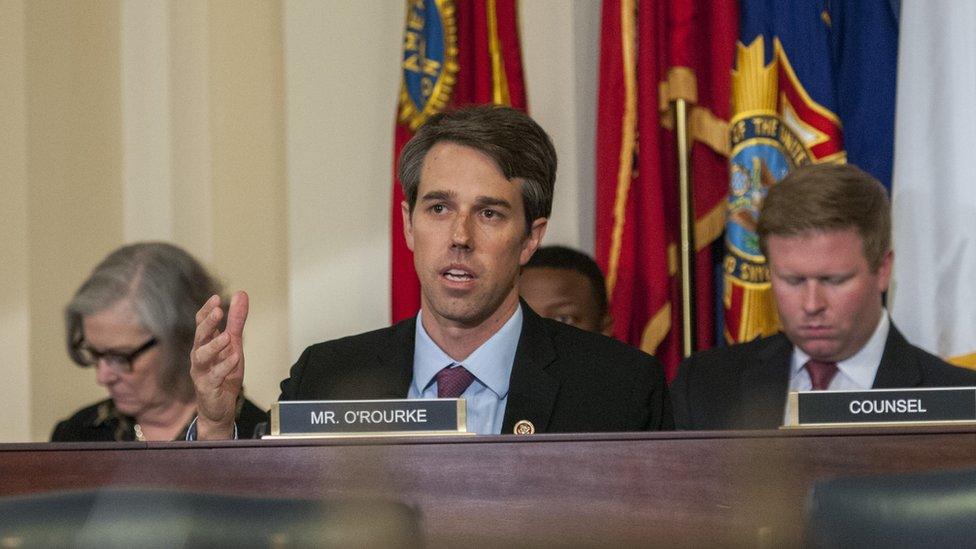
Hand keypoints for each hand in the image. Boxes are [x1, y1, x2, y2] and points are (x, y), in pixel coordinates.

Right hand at [190, 291, 248, 439]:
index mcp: (204, 344)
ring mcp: (201, 372)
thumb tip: (241, 294)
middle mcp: (199, 356)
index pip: (201, 324)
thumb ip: (236, 321)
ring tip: (228, 336)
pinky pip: (215, 376)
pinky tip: (235, 357)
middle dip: (208, 323)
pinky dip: (224, 366)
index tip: (216, 298)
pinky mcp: (207, 387)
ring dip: (214, 345)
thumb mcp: (234, 344)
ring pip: (202, 356)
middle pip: (200, 337)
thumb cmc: (224, 373)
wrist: (219, 408)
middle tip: (218, 311)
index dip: (207, 311)